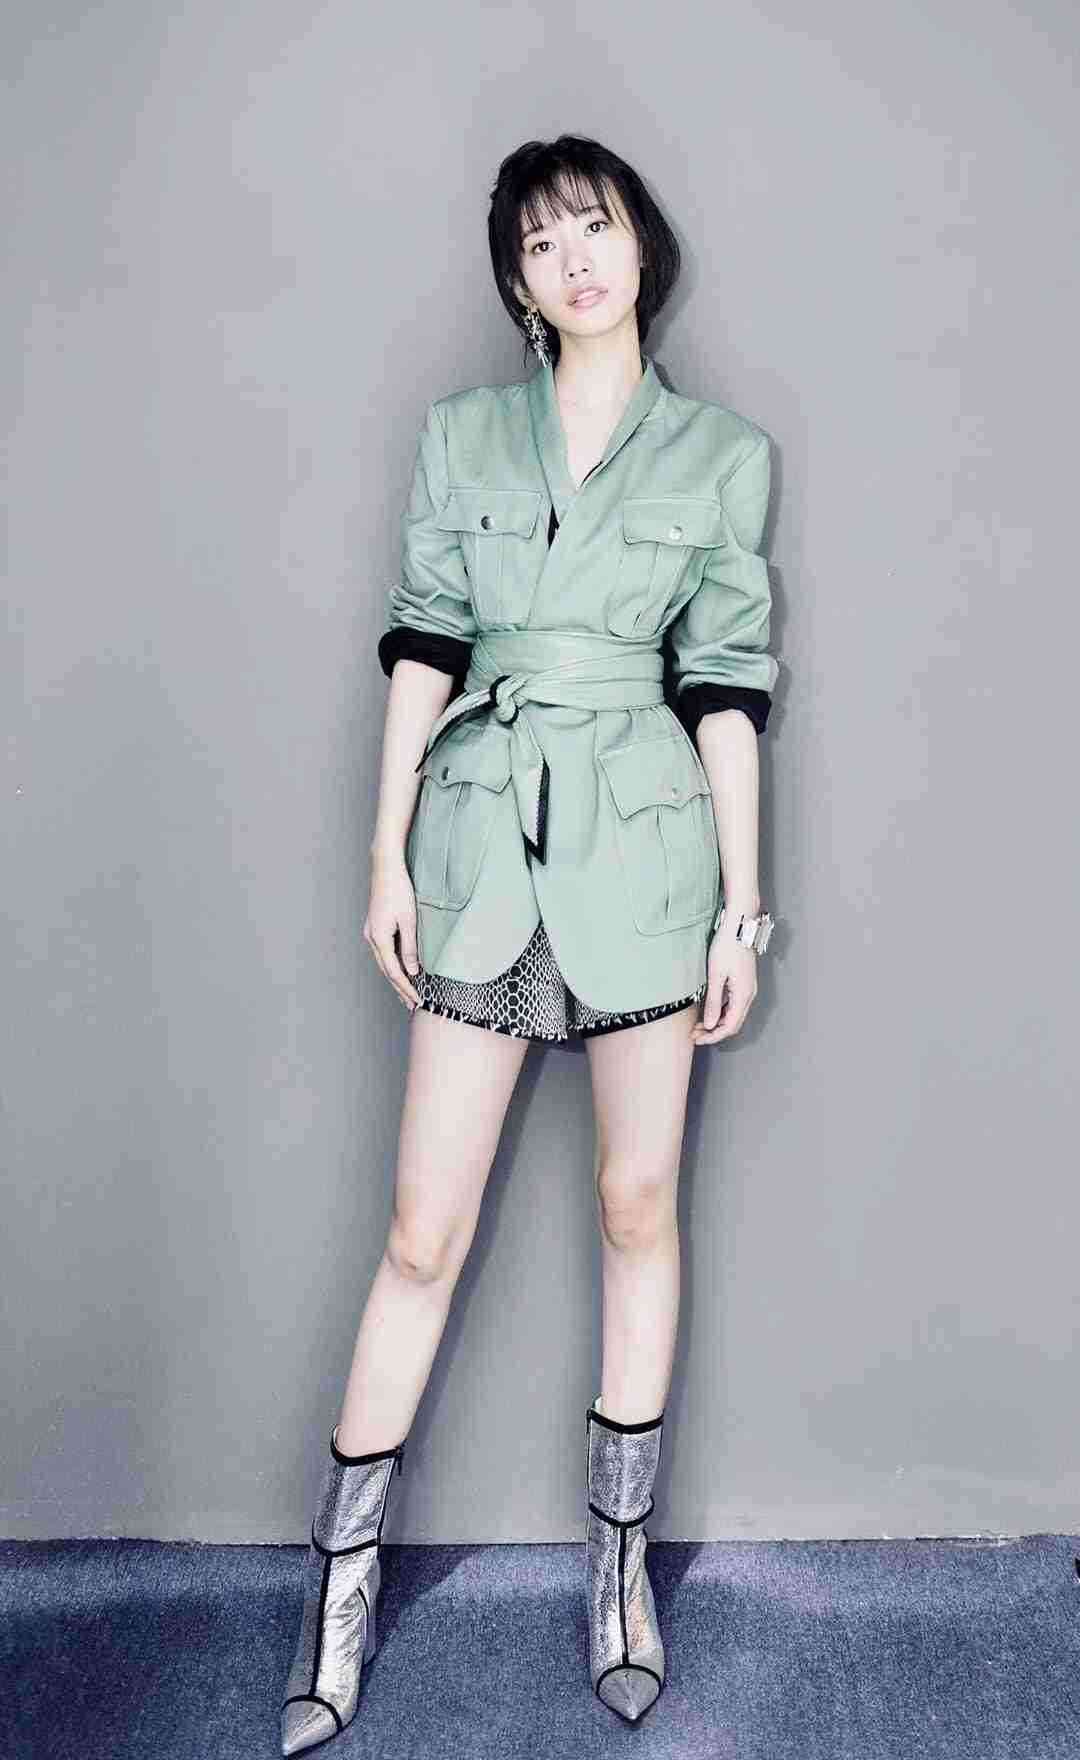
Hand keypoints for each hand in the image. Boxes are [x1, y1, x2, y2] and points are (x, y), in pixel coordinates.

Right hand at [363, 855, 421, 1011]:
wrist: (385, 868)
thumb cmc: (399, 890)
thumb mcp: (409, 921)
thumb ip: (411, 948)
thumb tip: (413, 971)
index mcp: (379, 938)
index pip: (393, 972)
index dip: (405, 988)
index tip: (416, 1001)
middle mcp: (372, 938)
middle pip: (386, 971)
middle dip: (399, 988)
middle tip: (411, 1005)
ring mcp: (371, 932)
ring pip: (383, 962)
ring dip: (395, 978)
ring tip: (406, 992)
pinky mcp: (374, 926)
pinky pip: (383, 952)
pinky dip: (392, 964)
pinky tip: (400, 969)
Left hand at [691, 929, 757, 1045]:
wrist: (739, 926)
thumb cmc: (727, 946)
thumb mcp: (716, 975)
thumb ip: (714, 1002)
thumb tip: (710, 1024)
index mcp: (743, 995)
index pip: (729, 1027)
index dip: (713, 1036)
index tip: (697, 1039)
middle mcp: (749, 995)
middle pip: (733, 1024)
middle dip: (714, 1032)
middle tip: (695, 1034)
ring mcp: (747, 989)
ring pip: (733, 1015)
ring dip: (717, 1023)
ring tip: (698, 1024)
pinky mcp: (744, 983)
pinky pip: (734, 1005)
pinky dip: (721, 1012)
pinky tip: (709, 1011)